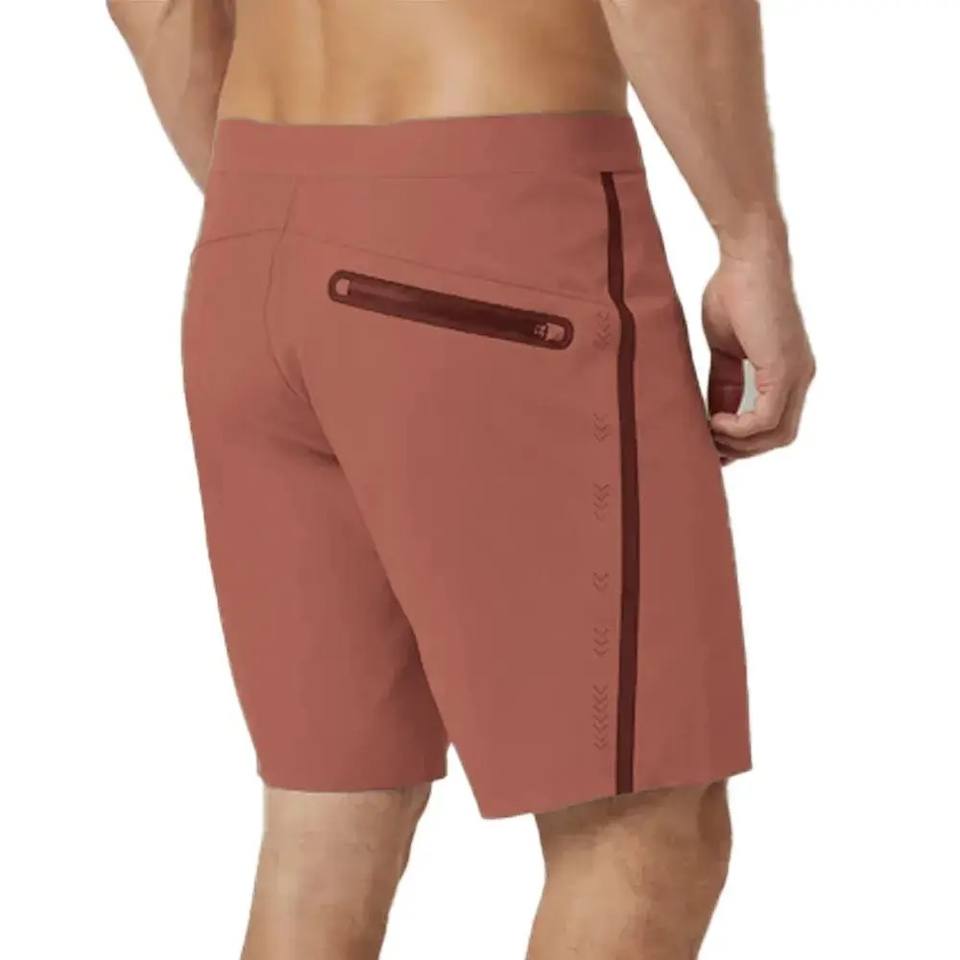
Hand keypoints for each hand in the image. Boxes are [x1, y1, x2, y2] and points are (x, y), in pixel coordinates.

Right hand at [703, 250, 814, 462]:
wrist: (746, 257)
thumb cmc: (733, 291)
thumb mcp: (724, 349)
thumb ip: (723, 382)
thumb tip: (712, 413)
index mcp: (788, 371)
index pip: (773, 424)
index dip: (743, 441)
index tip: (711, 442)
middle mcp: (800, 377)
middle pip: (779, 437)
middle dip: (742, 450)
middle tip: (709, 446)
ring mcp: (796, 374)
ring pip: (776, 435)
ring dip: (739, 444)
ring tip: (708, 432)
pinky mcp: (783, 369)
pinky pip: (765, 420)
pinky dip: (738, 429)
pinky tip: (714, 420)